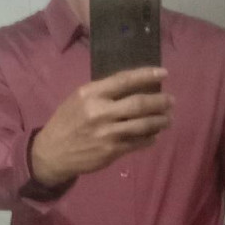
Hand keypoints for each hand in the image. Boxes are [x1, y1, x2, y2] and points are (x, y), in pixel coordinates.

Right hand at [31, 67, 173, 185]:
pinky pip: (138, 142)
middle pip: (140, 103)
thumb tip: (135, 85)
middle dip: (160, 101)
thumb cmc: (67, 121)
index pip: (125, 80)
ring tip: (168, 119)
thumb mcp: (79, 98)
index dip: (147, 75)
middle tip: (171, 101)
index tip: (164, 73)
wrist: (52, 152)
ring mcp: (107, 133)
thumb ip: (104, 92)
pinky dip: (150, 138)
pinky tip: (155, 135)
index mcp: (91, 94)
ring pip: (144, 125)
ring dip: (160, 121)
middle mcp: (101, 112)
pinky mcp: (112, 151)